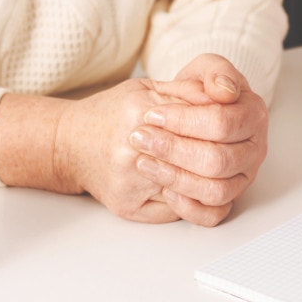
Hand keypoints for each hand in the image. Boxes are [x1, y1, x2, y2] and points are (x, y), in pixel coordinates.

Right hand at [57, 55, 267, 225]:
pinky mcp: (128, 207)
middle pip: (210, 160)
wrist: (69, 143)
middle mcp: (133, 151)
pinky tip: (194, 189)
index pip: (209, 123)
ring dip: (213, 180)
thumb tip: (227, 97)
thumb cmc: (111, 114)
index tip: (232, 125)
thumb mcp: (149, 88)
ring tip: (214, 170)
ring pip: (198, 192)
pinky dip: (194, 203)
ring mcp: (130, 184)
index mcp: (141, 112)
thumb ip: (189, 90)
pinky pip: (179, 213)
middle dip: (225, 153)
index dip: (226, 125)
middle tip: (230, 148)